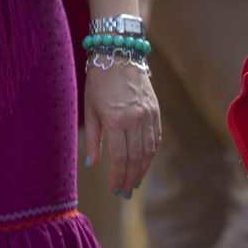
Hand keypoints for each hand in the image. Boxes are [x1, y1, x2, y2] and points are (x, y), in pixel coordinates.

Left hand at [84, 62, 159, 196]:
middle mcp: (135, 119)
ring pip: (149, 150)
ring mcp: (148, 115)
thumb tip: (92, 164)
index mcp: (116, 120)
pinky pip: (156, 138)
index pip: (120, 157)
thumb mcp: (90, 110)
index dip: (118, 176)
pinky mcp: (156, 111)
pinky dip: (151, 153)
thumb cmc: (99, 83)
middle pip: (137, 157)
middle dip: (131, 178)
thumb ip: (93, 139)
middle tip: (126, 192)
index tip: (115, 189)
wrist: (120, 56)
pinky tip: (145, 162)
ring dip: (143, 169)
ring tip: (135, 182)